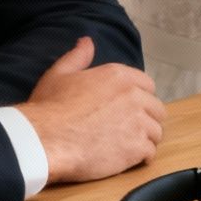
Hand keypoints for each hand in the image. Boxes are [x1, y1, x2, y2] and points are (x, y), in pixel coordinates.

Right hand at [17, 37, 165, 183]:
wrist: (45, 139)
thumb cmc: (49, 108)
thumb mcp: (59, 74)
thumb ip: (78, 57)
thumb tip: (87, 42)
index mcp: (119, 76)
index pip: (147, 85)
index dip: (139, 98)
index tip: (128, 108)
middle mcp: (134, 96)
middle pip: (156, 109)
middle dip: (146, 119)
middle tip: (128, 129)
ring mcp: (138, 122)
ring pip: (156, 131)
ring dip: (145, 138)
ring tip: (128, 146)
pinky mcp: (137, 147)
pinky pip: (150, 152)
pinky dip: (142, 157)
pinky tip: (128, 158)